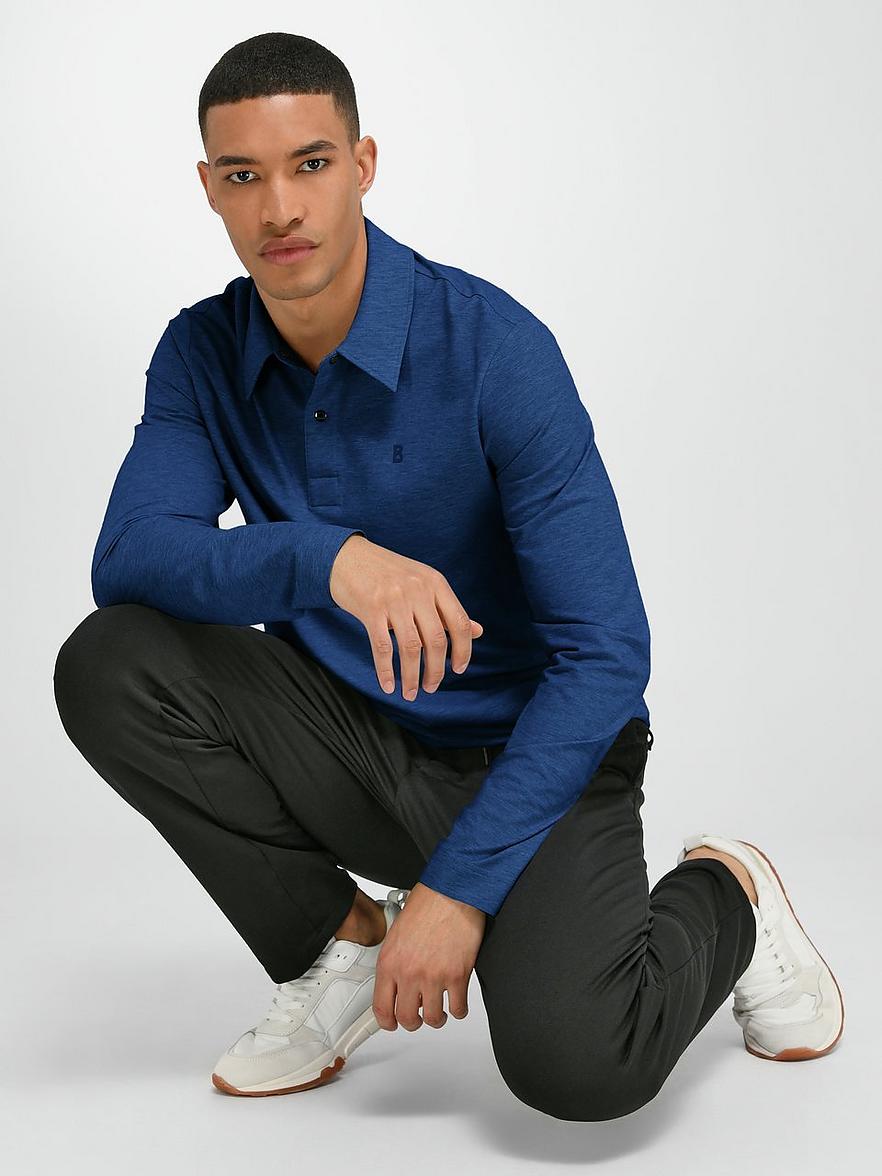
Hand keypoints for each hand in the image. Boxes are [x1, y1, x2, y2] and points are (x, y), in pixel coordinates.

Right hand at [329, 535, 483, 700]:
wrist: (348, 558)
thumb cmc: (388, 574)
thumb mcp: (423, 584)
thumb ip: (448, 609)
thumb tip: (478, 631)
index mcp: (435, 583)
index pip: (459, 623)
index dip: (463, 650)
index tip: (458, 669)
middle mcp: (418, 590)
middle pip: (436, 640)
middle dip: (435, 671)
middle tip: (431, 687)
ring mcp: (394, 599)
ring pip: (410, 648)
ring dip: (411, 677)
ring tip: (411, 692)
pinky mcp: (370, 608)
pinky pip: (382, 647)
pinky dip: (386, 671)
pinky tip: (389, 685)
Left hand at [372, 882, 485, 1030]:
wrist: (452, 892)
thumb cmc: (427, 904)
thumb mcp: (397, 933)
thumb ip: (395, 961)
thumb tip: (397, 983)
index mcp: (390, 962)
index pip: (381, 1007)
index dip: (387, 1022)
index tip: (392, 1024)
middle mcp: (409, 973)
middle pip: (408, 1019)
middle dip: (414, 1022)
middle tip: (419, 1016)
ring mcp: (434, 977)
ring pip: (434, 1018)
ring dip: (437, 1017)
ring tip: (439, 1009)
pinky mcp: (458, 976)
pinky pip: (458, 1009)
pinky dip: (458, 1009)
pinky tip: (457, 1001)